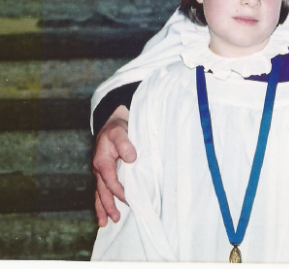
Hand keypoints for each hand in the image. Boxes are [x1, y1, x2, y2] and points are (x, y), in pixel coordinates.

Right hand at [93, 105, 135, 225]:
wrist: (111, 123)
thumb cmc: (116, 128)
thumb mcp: (120, 132)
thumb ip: (125, 144)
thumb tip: (131, 158)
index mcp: (102, 162)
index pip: (110, 181)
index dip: (119, 192)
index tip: (129, 199)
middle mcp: (99, 169)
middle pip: (102, 192)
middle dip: (107, 207)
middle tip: (113, 220)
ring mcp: (100, 171)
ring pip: (99, 193)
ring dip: (102, 208)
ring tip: (104, 223)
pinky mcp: (104, 171)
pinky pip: (102, 189)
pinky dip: (103, 200)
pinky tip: (106, 209)